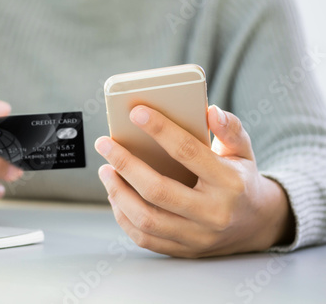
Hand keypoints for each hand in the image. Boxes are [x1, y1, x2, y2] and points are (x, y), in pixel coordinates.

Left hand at [95, 105, 294, 257]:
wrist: (257, 226)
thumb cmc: (242, 181)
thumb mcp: (243, 152)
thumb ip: (230, 129)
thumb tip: (210, 111)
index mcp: (229, 182)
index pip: (188, 152)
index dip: (160, 130)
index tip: (136, 113)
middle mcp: (213, 213)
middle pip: (158, 190)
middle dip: (125, 164)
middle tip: (105, 144)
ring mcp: (197, 236)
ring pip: (146, 218)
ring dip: (118, 192)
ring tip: (105, 171)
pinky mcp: (184, 250)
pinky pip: (145, 237)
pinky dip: (123, 216)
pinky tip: (115, 196)